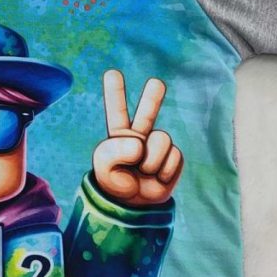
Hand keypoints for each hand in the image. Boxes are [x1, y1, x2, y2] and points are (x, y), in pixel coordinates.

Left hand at [92, 69, 183, 207]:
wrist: (134, 204)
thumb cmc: (115, 182)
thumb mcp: (104, 168)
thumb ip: (115, 153)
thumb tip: (139, 144)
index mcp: (119, 134)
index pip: (116, 111)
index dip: (115, 93)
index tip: (111, 73)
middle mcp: (139, 135)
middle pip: (147, 112)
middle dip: (152, 98)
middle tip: (156, 83)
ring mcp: (157, 145)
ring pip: (161, 140)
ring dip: (152, 161)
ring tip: (144, 171)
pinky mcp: (173, 156)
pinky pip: (173, 158)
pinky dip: (163, 172)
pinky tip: (156, 178)